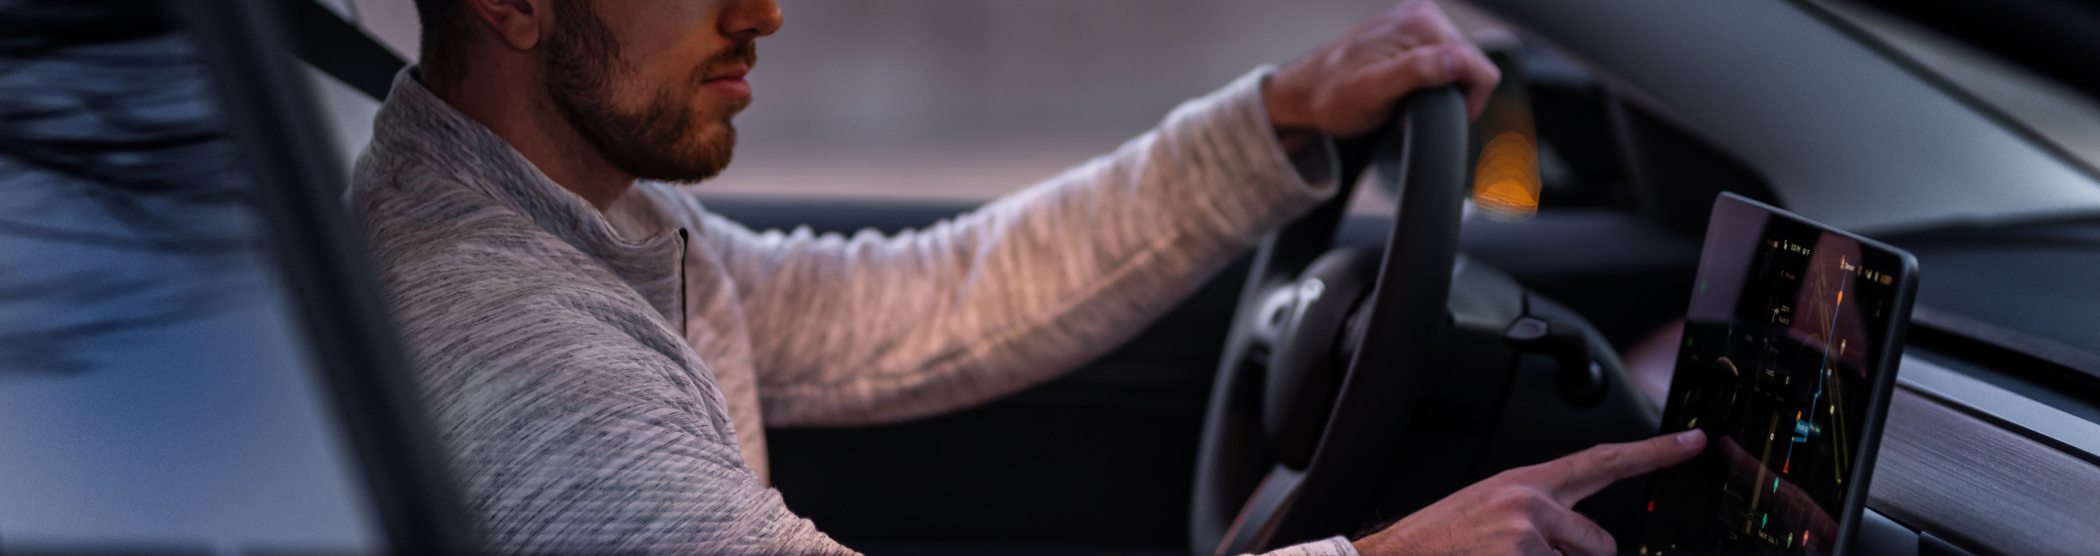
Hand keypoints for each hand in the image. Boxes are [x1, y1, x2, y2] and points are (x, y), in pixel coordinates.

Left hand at [1264, 0, 1500, 147]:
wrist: (1305, 91)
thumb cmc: (1332, 97)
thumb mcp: (1373, 92)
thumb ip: (1417, 72)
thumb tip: (1458, 59)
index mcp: (1420, 24)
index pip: (1479, 66)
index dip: (1467, 102)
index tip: (1434, 116)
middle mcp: (1422, 13)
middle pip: (1472, 63)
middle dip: (1451, 94)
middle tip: (1411, 109)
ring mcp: (1417, 19)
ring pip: (1460, 63)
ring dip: (1441, 88)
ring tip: (1406, 100)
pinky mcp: (1412, 30)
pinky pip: (1444, 58)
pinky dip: (1432, 79)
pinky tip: (1407, 88)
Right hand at [1351, 430, 1706, 555]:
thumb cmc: (1440, 542)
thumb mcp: (1489, 513)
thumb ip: (1538, 515)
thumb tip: (1576, 537)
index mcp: (1525, 483)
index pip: (1602, 460)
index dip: (1654, 451)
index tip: (1692, 441)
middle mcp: (1531, 503)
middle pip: (1600, 542)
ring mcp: (1527, 536)